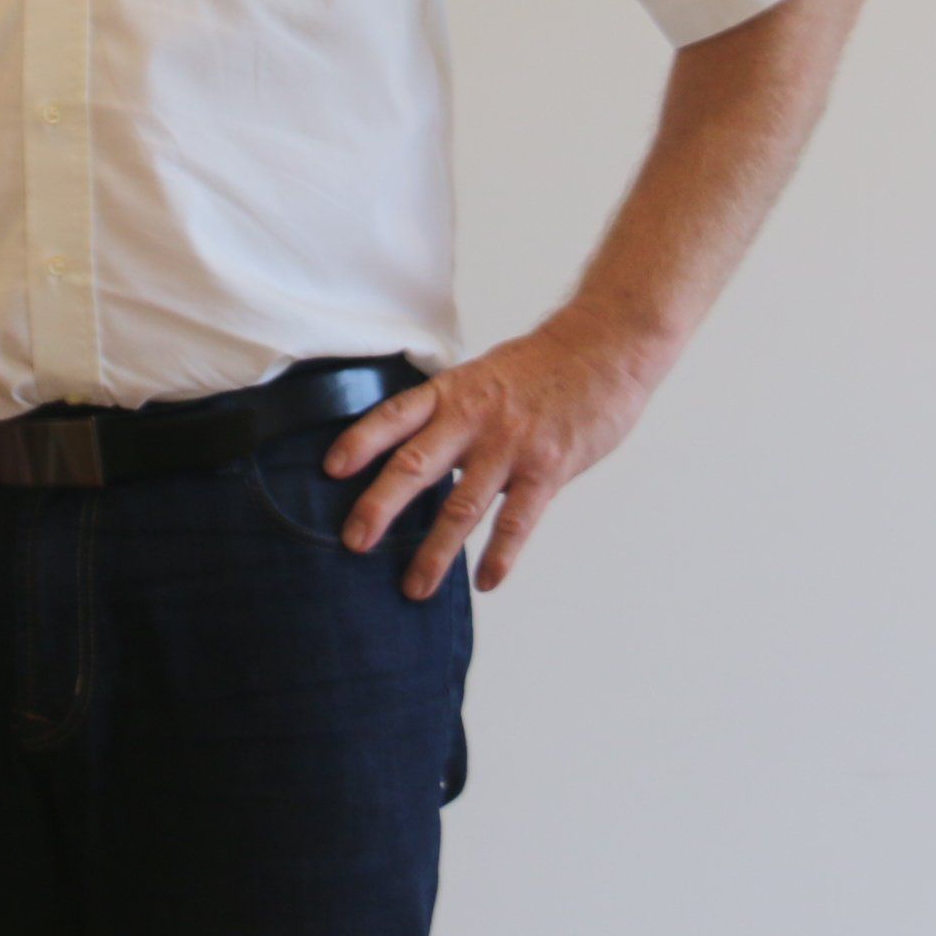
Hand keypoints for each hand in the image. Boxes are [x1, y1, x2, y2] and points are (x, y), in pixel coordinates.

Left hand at [326, 325, 661, 599]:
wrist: (605, 348)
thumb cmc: (541, 367)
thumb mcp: (484, 376)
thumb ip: (451, 414)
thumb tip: (413, 452)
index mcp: (453, 391)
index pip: (395, 416)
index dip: (360, 442)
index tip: (330, 470)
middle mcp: (474, 418)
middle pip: (415, 464)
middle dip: (380, 506)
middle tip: (354, 542)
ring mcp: (511, 446)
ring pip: (462, 505)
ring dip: (435, 551)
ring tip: (415, 587)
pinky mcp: (548, 468)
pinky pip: (518, 521)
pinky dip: (500, 555)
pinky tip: (485, 581)